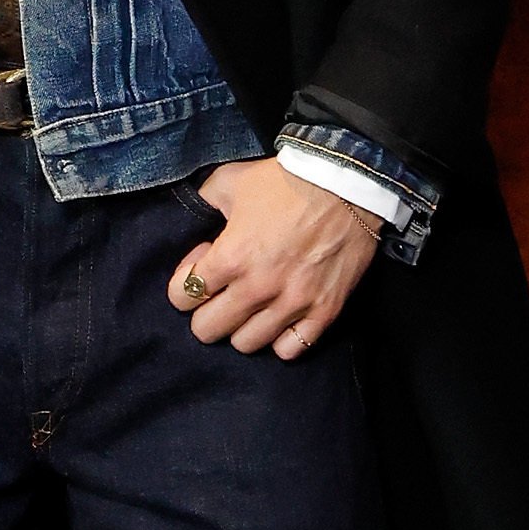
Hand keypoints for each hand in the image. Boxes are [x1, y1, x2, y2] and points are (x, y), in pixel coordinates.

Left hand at [168, 159, 377, 360]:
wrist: (347, 182)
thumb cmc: (286, 180)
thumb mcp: (230, 180)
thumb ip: (204, 203)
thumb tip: (193, 222)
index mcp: (231, 256)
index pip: (181, 296)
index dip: (185, 281)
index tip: (202, 266)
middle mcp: (258, 287)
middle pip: (207, 330)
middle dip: (206, 310)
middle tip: (221, 292)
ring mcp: (293, 303)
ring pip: (246, 344)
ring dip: (242, 326)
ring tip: (251, 306)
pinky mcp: (324, 311)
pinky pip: (291, 349)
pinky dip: (281, 339)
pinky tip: (280, 319)